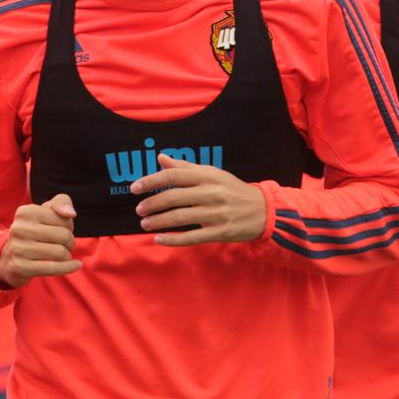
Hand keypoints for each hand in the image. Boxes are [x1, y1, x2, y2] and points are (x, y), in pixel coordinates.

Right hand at [0, 194, 81, 287]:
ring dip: (67, 255)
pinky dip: (69, 267)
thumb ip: (62, 202)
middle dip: (70, 242)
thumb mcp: (46, 211)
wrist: (11, 256)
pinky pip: (54, 268)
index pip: (64, 218)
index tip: (61, 229)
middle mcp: (19, 229)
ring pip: (60, 253)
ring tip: (61, 254)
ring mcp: (18, 249)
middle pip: (64, 236)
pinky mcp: (20, 267)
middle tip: (64, 244)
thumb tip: (70, 213)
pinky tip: (76, 265)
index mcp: (25, 212)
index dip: (68, 226)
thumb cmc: (35, 230)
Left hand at [132, 153, 265, 246]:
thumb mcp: (212, 173)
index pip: (172, 176)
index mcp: (207, 176)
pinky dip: (173, 240)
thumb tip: (160, 158)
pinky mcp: (220, 232)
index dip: (150, 181)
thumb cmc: (232, 190)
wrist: (264, 210)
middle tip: (139, 210)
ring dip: (159, 222)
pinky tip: (159, 240)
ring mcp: (216, 213)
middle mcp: (211, 193)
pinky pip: (192, 237)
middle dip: (152, 204)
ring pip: (180, 217)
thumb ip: (185, 167)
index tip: (134, 188)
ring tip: (145, 224)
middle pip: (173, 197)